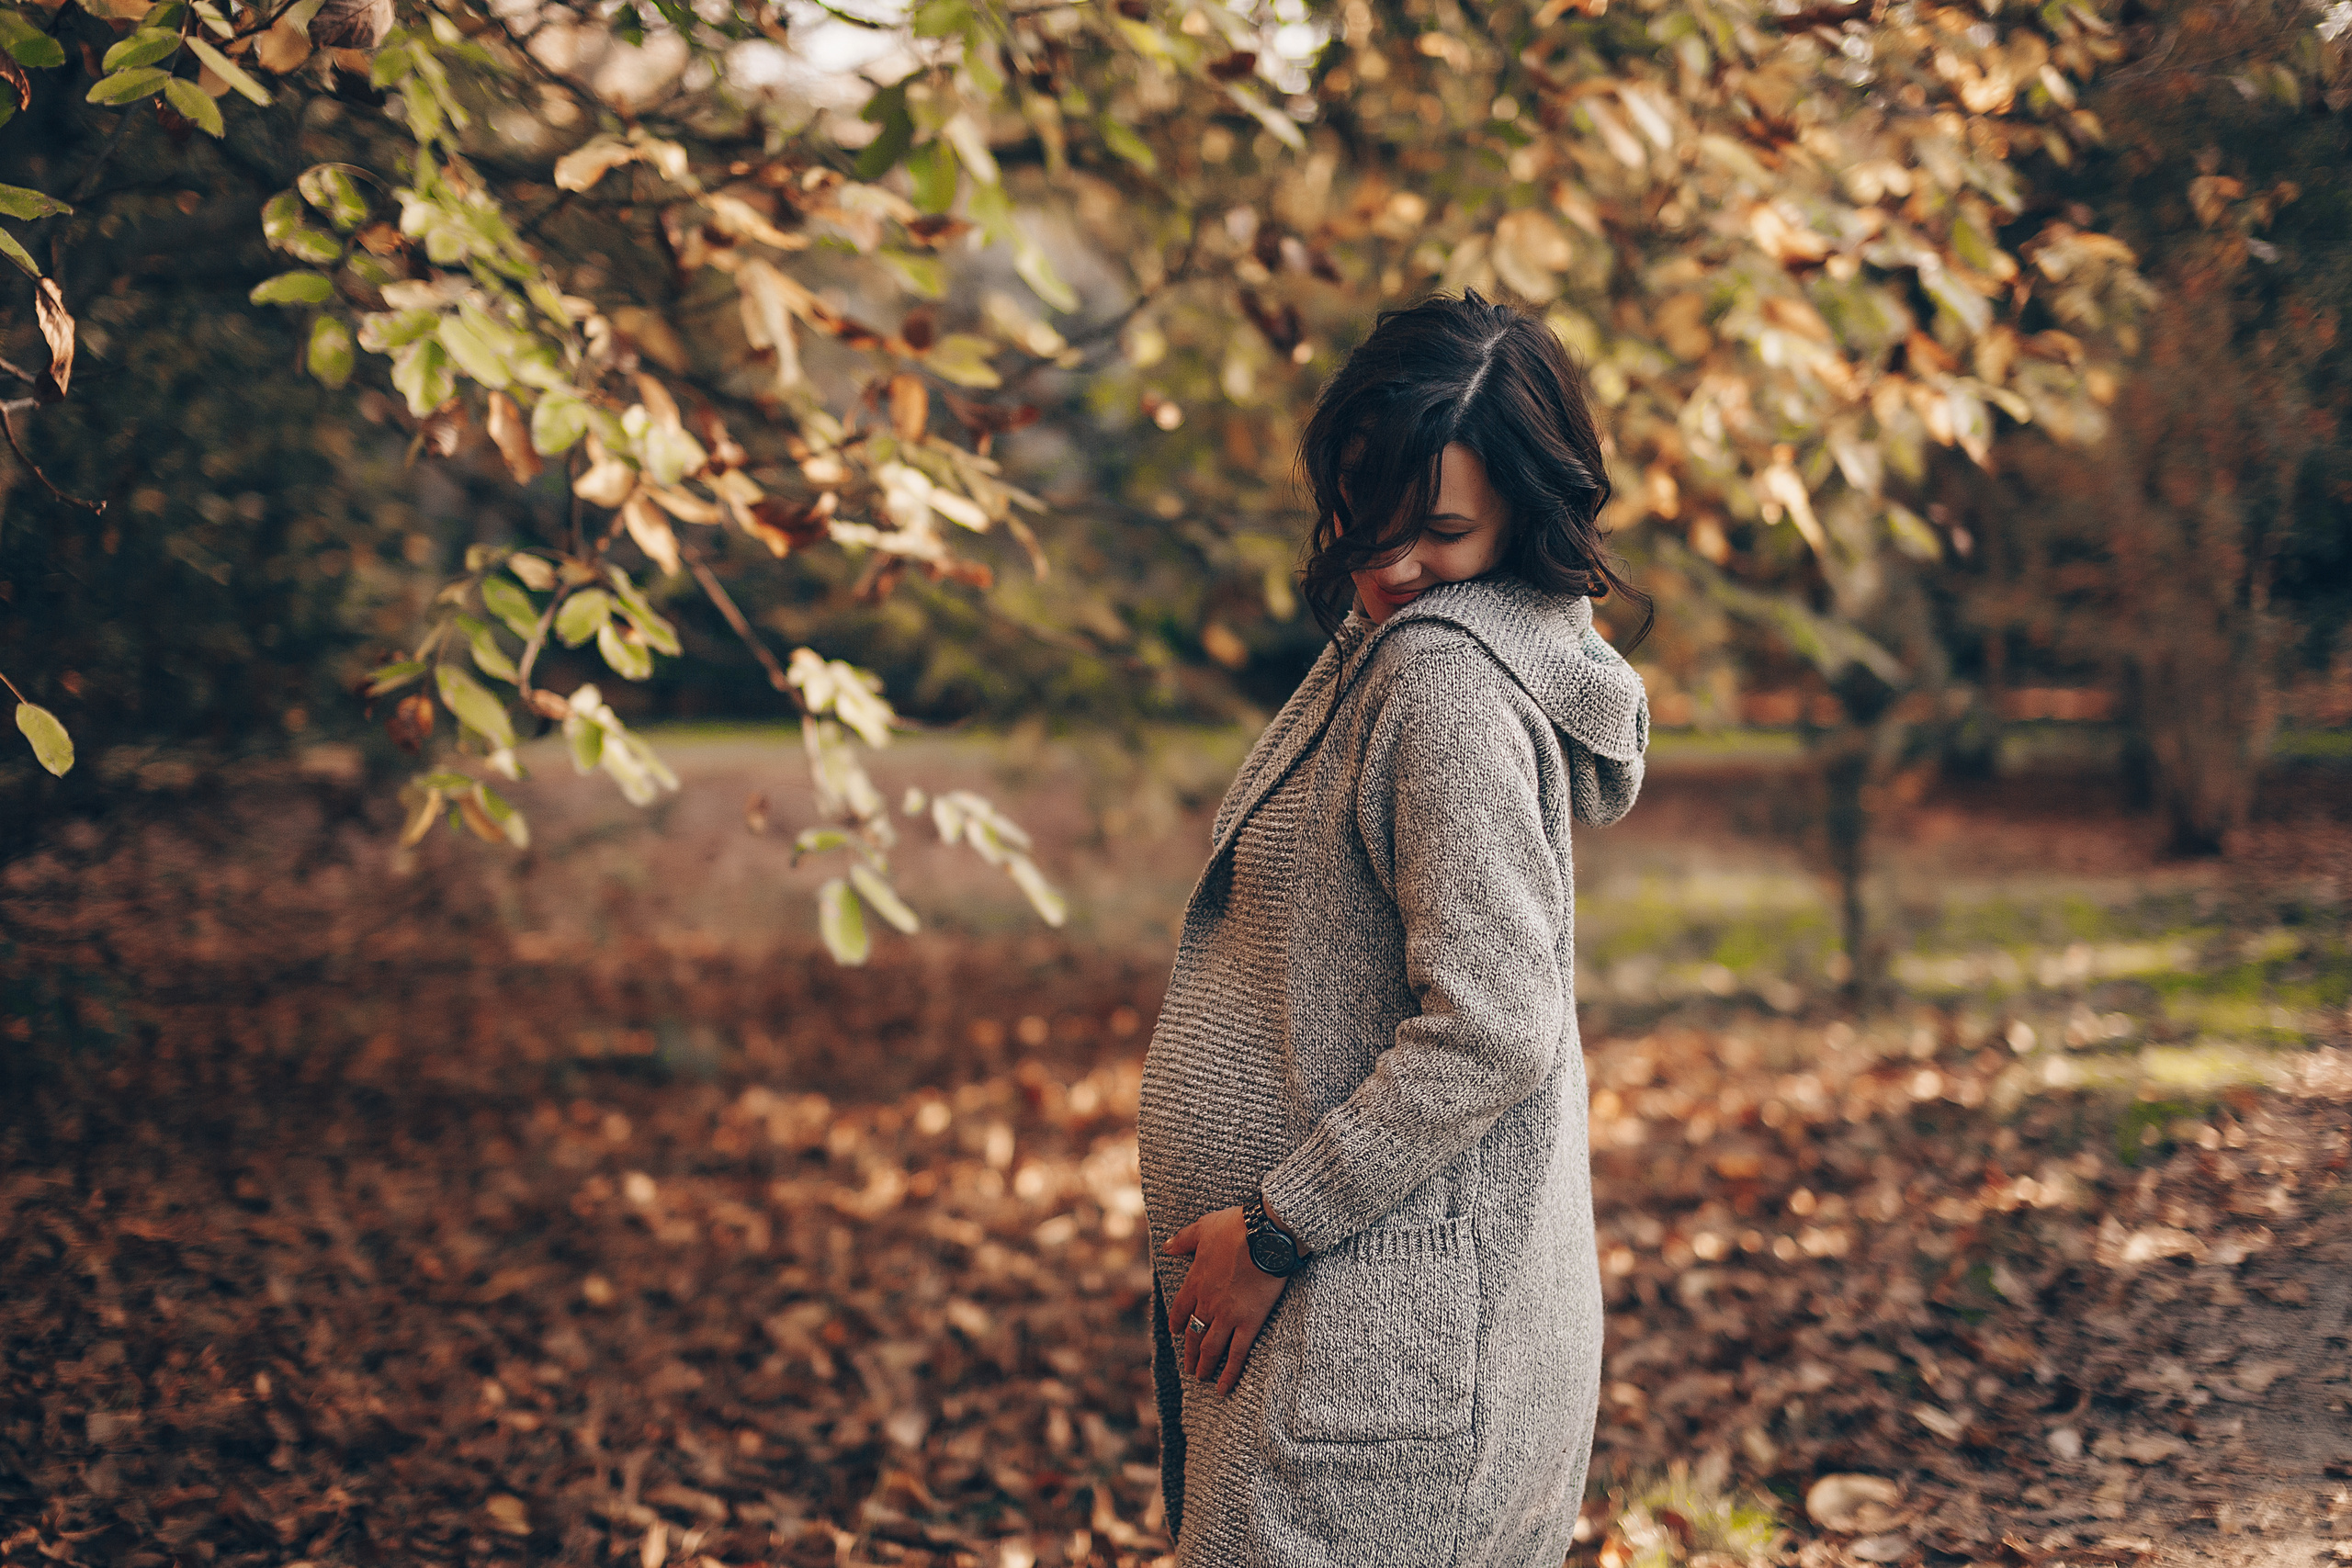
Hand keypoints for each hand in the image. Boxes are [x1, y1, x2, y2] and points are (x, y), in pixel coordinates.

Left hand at [1164, 1206, 1289, 1395]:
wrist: (1264, 1236)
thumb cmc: (1236, 1227)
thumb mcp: (1203, 1227)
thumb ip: (1183, 1240)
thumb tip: (1165, 1246)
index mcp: (1195, 1280)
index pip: (1180, 1309)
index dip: (1178, 1323)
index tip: (1177, 1333)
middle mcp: (1207, 1302)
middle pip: (1194, 1333)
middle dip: (1190, 1352)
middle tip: (1189, 1367)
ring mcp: (1227, 1315)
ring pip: (1210, 1347)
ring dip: (1204, 1365)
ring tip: (1202, 1378)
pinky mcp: (1249, 1322)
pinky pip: (1236, 1353)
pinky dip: (1229, 1373)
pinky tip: (1223, 1388)